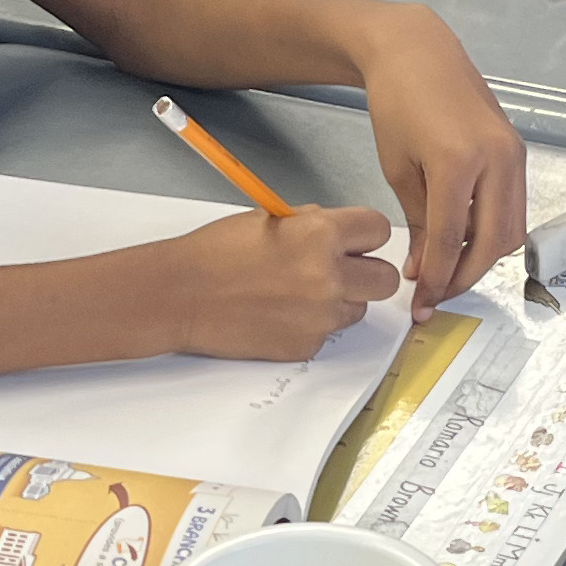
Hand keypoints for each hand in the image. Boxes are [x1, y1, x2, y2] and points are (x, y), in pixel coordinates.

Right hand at [160, 205, 398, 358]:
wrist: (180, 295)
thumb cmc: (215, 253)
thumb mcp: (270, 219)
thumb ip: (312, 223)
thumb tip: (338, 231)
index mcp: (320, 235)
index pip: (379, 230)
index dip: (365, 235)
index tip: (354, 240)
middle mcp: (328, 277)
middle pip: (385, 278)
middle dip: (366, 271)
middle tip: (340, 269)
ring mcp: (320, 316)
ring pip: (359, 309)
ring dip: (340, 300)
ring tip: (299, 292)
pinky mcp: (306, 345)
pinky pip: (328, 333)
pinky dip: (312, 324)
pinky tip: (280, 312)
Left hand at [351, 13, 527, 310]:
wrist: (418, 52)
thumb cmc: (397, 103)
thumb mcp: (398, 169)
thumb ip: (419, 223)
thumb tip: (425, 271)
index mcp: (458, 161)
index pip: (453, 238)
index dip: (437, 277)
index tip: (422, 303)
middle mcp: (496, 158)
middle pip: (494, 242)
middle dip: (465, 276)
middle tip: (437, 294)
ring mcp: (513, 154)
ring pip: (512, 229)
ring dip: (483, 257)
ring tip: (449, 269)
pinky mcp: (517, 151)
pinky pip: (513, 206)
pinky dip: (492, 230)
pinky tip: (463, 239)